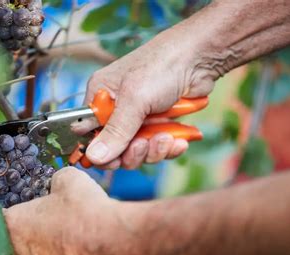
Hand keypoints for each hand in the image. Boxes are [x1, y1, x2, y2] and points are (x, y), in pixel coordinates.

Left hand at [4, 167, 122, 254]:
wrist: (116, 243)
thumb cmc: (88, 210)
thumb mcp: (68, 179)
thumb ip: (54, 182)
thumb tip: (56, 184)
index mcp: (12, 227)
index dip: (10, 216)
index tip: (21, 215)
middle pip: (9, 250)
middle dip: (22, 240)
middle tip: (43, 230)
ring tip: (66, 245)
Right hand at [79, 28, 216, 168]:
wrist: (200, 58)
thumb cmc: (162, 66)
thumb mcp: (135, 99)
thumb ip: (115, 131)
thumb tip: (94, 157)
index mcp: (100, 96)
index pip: (88, 133)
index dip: (99, 151)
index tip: (114, 160)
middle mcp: (117, 108)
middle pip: (114, 148)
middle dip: (132, 152)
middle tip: (143, 145)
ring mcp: (138, 117)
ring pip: (138, 151)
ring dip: (153, 150)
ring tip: (166, 138)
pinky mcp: (158, 123)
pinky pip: (157, 147)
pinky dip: (168, 148)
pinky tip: (178, 141)